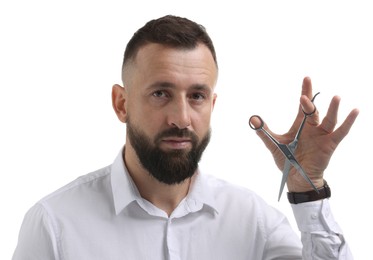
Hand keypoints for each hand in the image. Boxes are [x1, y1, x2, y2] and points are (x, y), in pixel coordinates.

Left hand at [250, 77, 358, 191]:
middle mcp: (312, 128)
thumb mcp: (273, 144)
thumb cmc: (286, 160)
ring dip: (332, 109)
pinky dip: (348, 122)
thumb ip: (264, 131)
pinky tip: (355, 111)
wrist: (296, 177)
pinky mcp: (329, 144)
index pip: (303, 105)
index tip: (306, 78)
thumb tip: (252, 119)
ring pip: (329, 119)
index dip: (305, 92)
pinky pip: (341, 132)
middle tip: (304, 95)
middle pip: (313, 110)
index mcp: (300, 125)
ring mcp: (321, 135)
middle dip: (309, 102)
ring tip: (336, 97)